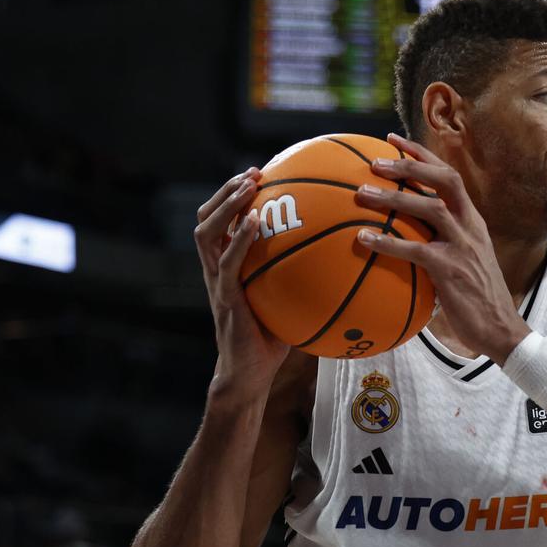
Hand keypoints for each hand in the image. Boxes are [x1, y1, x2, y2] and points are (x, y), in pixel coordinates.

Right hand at [193, 169, 289, 393]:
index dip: (231, 196)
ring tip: (248, 187)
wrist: (249, 374)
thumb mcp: (286, 300)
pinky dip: (238, 239)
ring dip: (226, 206)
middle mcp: (215, 269)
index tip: (258, 175)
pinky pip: (228, 262)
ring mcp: (216, 282)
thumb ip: (300, 276)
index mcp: (226, 267)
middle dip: (226, 191)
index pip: (219, 223)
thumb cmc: (270, 339)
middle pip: (206, 219)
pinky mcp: (225, 298)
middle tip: (252, 173)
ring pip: (207, 233)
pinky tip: (253, 223)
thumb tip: (340, 257)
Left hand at [354, 133, 528, 360]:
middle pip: (445, 180)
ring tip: (362, 193)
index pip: (450, 177)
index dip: (422, 156)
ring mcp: (463, 247)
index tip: (394, 141)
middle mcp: (470, 227)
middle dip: (411, 165)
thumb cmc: (477, 300)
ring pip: (430, 208)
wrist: (501, 330)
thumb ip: (440, 245)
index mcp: (472, 221)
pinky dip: (387, 242)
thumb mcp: (463, 263)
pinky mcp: (451, 270)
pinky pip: (415, 250)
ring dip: (394, 197)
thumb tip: (404, 239)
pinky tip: (363, 239)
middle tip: (376, 161)